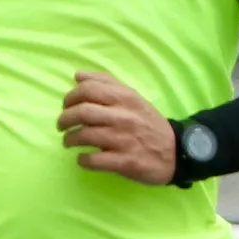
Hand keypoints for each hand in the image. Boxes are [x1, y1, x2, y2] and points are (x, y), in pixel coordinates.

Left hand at [58, 70, 177, 183]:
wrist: (176, 151)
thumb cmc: (149, 123)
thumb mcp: (133, 98)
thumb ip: (107, 84)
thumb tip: (78, 75)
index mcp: (126, 98)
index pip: (89, 89)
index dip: (71, 97)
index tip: (66, 105)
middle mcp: (124, 116)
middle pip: (83, 112)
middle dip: (65, 119)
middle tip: (62, 125)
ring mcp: (124, 140)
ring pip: (85, 135)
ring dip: (70, 139)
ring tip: (68, 141)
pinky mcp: (125, 162)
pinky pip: (94, 160)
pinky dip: (82, 160)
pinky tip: (82, 158)